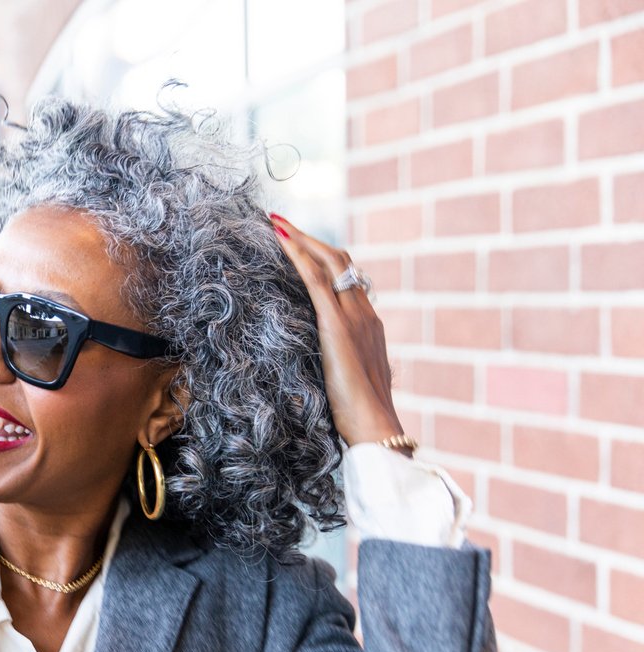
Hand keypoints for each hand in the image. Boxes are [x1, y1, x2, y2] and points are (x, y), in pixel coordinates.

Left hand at [270, 213, 407, 452]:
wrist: (375, 426)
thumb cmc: (360, 414)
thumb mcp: (352, 379)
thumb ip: (342, 363)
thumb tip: (329, 365)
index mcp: (370, 324)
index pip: (349, 279)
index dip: (326, 258)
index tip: (304, 245)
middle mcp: (366, 313)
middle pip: (341, 261)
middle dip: (311, 239)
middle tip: (283, 223)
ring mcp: (354, 317)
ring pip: (330, 263)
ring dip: (301, 239)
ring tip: (276, 223)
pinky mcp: (337, 327)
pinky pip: (316, 281)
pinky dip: (298, 256)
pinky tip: (281, 240)